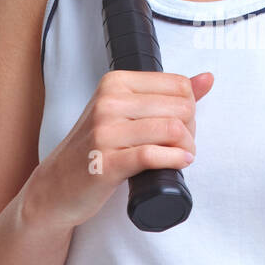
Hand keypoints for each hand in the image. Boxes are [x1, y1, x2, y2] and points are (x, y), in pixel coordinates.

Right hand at [22, 69, 214, 232]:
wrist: (57, 185)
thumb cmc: (96, 148)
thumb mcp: (127, 112)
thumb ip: (167, 94)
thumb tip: (207, 79)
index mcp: (115, 82)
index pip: (178, 85)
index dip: (190, 107)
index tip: (181, 124)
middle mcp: (108, 103)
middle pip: (180, 108)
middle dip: (191, 130)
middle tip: (182, 145)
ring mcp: (105, 132)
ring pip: (171, 130)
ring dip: (186, 148)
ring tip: (181, 156)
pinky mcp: (106, 163)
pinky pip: (153, 155)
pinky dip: (174, 160)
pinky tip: (178, 164)